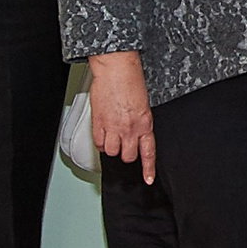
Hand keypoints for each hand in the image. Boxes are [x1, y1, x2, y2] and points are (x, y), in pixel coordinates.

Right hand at [88, 52, 156, 182]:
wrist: (116, 68)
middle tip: (124, 144)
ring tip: (112, 137)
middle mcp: (130, 128)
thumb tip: (135, 132)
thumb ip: (139, 122)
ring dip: (112, 148)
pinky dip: (100, 142)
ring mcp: (113, 127)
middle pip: (128, 156)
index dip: (148, 169)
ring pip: (112, 152)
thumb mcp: (143, 104)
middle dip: (126, 153)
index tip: (148, 179)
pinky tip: (102, 134)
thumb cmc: (130, 80)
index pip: (148, 153)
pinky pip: (98, 143)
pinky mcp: (98, 123)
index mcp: (145, 123)